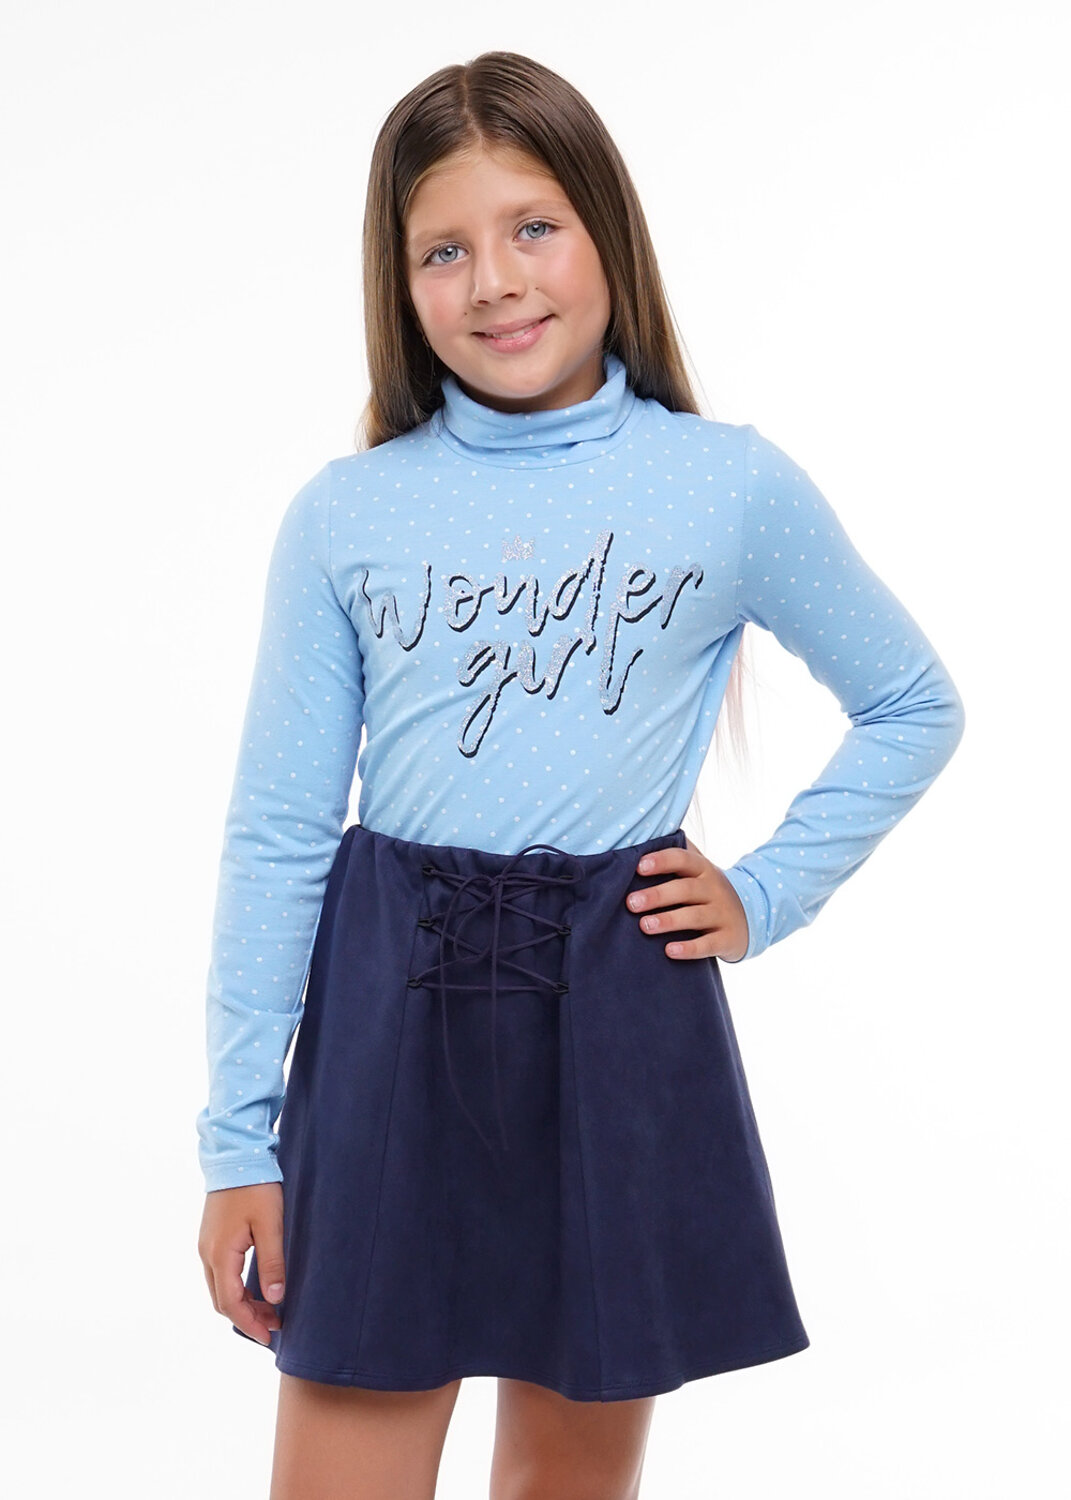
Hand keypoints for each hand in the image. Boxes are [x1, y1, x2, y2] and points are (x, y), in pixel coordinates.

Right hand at [198, 1182, 285, 1346]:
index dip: (249, 1324)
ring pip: (220, 1287)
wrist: (235, 1156)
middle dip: (247, 1317)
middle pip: (222, 1300)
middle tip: (275, 1324)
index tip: (268, 1337)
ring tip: (270, 1308)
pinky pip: (220, 1273)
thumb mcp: (270, 1225)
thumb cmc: (255, 1188)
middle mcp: (206, 1254)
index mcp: (220, 1254)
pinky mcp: (211, 1237)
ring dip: (242, 1302)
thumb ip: (272, 1263)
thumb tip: (275, 1299)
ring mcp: (206, 1245)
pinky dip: (236, 1287)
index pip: (230, 1303)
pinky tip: (256, 1287)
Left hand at [626, 836, 749, 962]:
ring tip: (645, 925)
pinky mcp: (727, 939)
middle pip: (685, 889)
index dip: (662, 861)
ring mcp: (722, 914)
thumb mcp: (698, 872)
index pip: (683, 859)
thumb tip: (643, 837)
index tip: (639, 867)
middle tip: (631, 903)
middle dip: (657, 895)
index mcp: (703, 869)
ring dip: (669, 920)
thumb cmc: (708, 892)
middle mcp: (714, 889)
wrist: (749, 918)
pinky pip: (708, 944)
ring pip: (695, 916)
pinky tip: (669, 951)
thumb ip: (676, 856)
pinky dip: (689, 948)